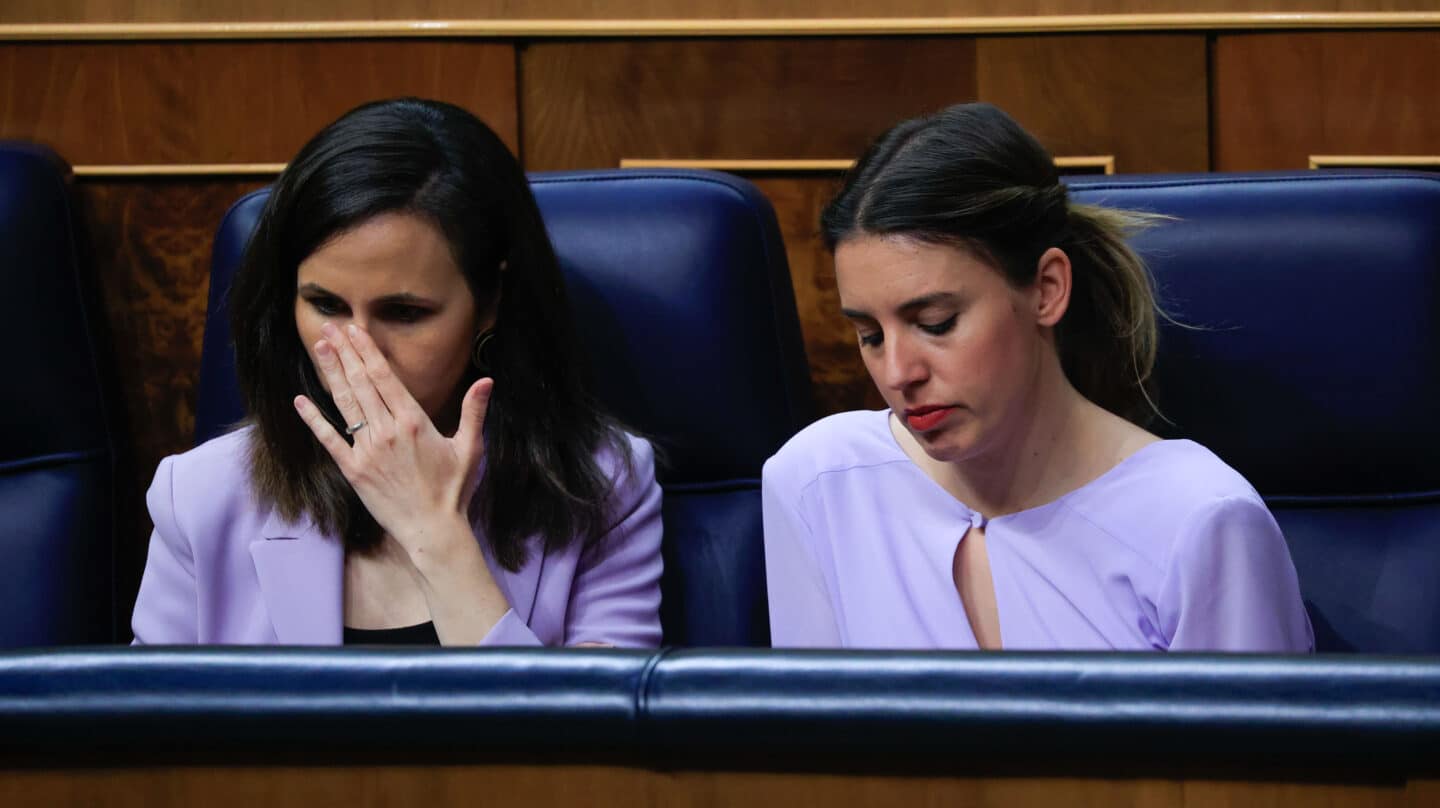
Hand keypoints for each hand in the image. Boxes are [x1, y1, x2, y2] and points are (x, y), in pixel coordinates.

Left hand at [294, 322, 490, 563]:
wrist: (432, 530)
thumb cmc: (453, 490)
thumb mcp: (470, 448)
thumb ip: (474, 411)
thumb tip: (487, 381)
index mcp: (414, 422)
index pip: (385, 377)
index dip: (367, 351)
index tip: (355, 331)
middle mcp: (387, 431)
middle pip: (361, 383)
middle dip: (345, 353)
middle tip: (330, 327)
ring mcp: (367, 450)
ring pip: (345, 404)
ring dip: (331, 373)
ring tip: (320, 347)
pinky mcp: (353, 470)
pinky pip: (329, 439)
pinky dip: (314, 419)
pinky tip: (300, 400)